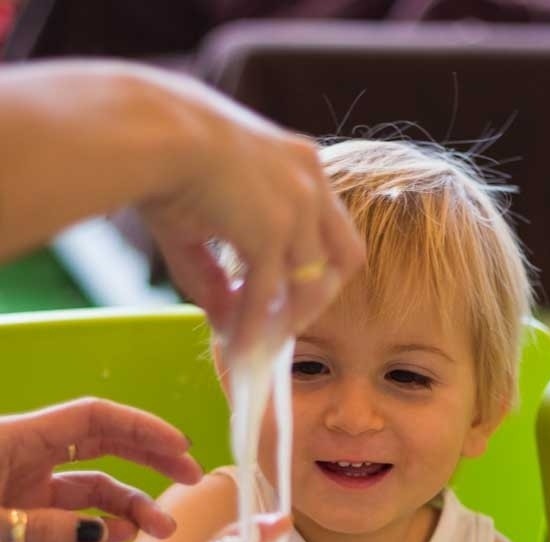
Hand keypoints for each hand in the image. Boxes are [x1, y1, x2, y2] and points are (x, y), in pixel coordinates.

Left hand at [0, 397, 201, 541]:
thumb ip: (46, 530)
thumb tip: (105, 533)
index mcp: (17, 438)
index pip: (93, 418)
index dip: (141, 427)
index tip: (181, 447)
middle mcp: (27, 456)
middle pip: (102, 443)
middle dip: (151, 458)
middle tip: (193, 477)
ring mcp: (25, 486)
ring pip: (92, 487)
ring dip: (131, 505)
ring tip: (163, 528)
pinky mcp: (22, 515)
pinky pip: (70, 516)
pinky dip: (99, 526)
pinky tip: (122, 536)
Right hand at [139, 73, 363, 351]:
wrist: (148, 130)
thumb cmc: (162, 156)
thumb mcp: (201, 216)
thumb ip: (215, 273)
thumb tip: (223, 320)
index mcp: (301, 166)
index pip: (332, 229)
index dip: (315, 268)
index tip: (287, 294)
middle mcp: (311, 184)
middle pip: (343, 260)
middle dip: (314, 300)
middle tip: (280, 329)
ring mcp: (297, 209)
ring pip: (309, 287)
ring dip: (285, 321)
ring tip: (256, 343)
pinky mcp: (271, 233)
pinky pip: (268, 297)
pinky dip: (254, 327)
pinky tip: (237, 345)